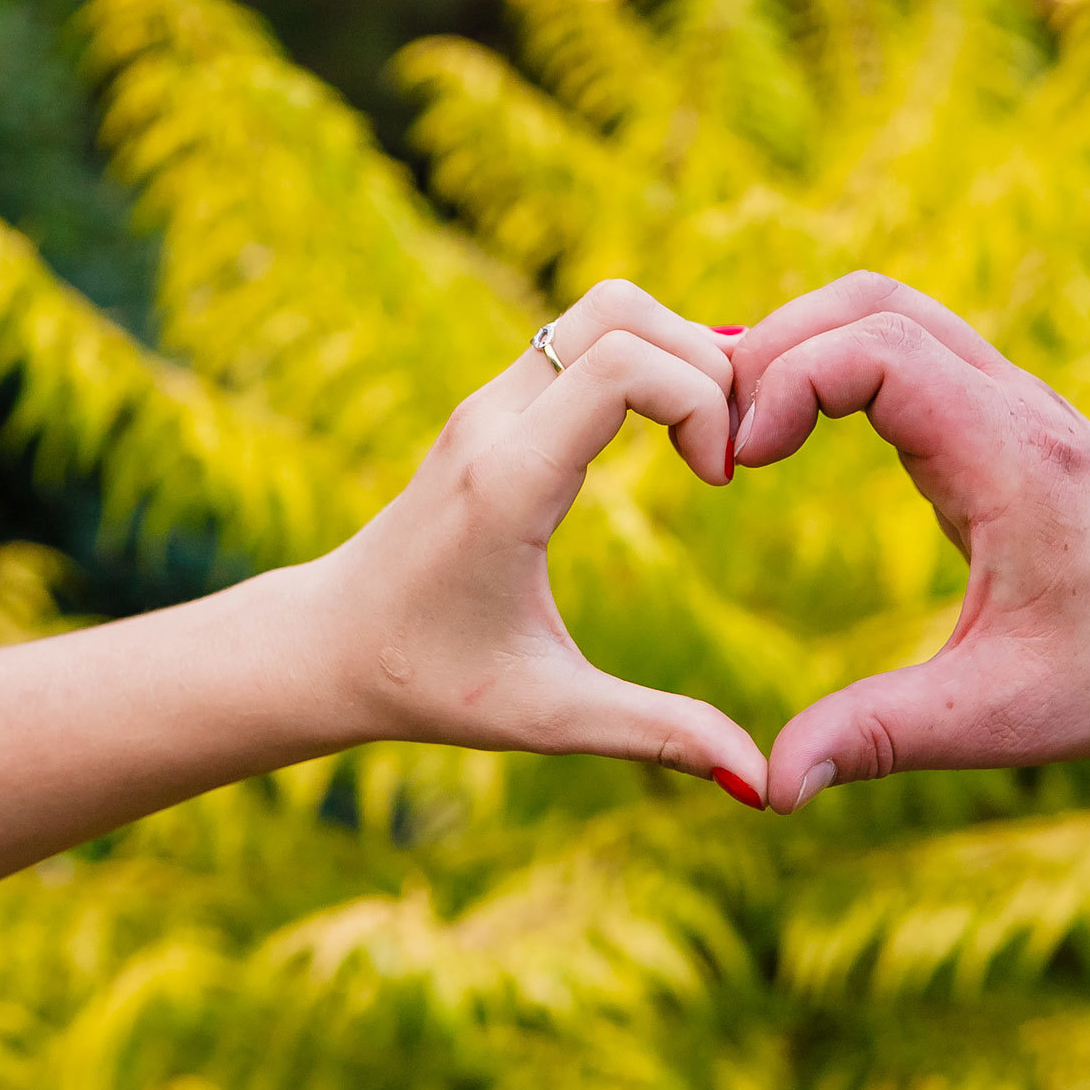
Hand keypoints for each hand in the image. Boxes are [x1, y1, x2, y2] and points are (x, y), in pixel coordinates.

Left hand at [308, 280, 768, 805]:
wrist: (328, 646)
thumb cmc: (431, 682)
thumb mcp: (550, 716)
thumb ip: (658, 734)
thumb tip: (761, 782)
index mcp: (508, 481)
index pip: (624, 365)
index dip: (700, 401)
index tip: (720, 481)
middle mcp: (495, 420)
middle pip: (621, 308)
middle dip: (702, 358)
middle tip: (729, 447)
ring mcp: (490, 402)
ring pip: (603, 309)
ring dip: (676, 351)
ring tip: (711, 438)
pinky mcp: (496, 405)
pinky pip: (585, 338)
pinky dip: (646, 360)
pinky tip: (676, 435)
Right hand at [730, 272, 1089, 812]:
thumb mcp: (1000, 715)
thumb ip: (880, 738)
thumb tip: (769, 786)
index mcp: (1010, 454)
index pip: (881, 348)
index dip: (790, 384)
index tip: (741, 465)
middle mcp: (1010, 402)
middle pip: (871, 302)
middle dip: (775, 347)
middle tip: (717, 436)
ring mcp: (1006, 397)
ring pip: (887, 309)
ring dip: (802, 345)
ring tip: (739, 425)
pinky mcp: (995, 413)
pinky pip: (901, 343)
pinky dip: (832, 364)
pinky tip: (789, 432)